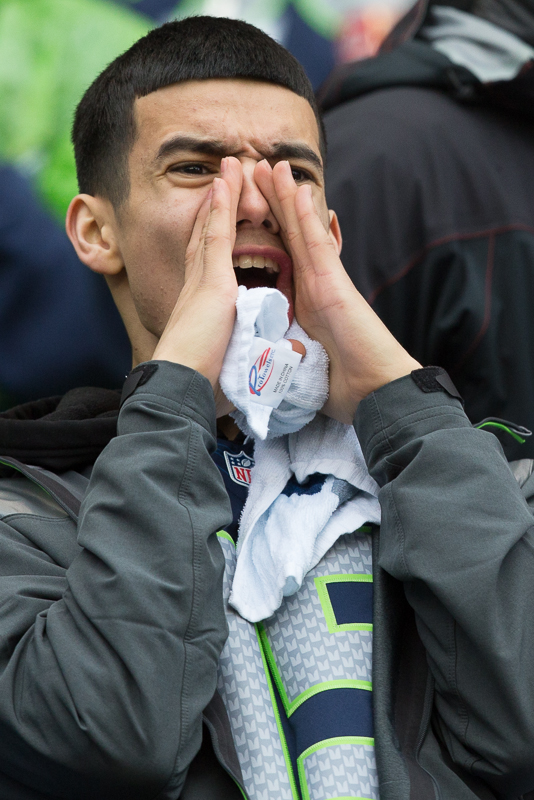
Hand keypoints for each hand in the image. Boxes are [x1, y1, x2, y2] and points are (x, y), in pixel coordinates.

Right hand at [153, 157, 241, 405]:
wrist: (182, 385)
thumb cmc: (201, 383)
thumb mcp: (228, 363)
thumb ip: (249, 356)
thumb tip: (278, 362)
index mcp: (202, 307)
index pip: (209, 266)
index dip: (213, 241)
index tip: (219, 221)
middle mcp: (198, 287)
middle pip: (207, 239)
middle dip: (215, 210)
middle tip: (222, 182)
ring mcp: (203, 281)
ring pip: (213, 229)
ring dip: (221, 197)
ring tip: (228, 167)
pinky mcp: (211, 281)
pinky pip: (216, 234)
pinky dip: (220, 207)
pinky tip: (225, 182)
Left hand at [255, 159, 420, 423]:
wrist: (372, 391)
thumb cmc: (341, 382)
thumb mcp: (302, 358)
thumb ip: (288, 345)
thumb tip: (272, 351)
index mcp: (303, 301)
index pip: (281, 257)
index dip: (265, 230)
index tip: (247, 207)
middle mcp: (314, 285)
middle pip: (289, 237)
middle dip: (273, 204)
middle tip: (256, 171)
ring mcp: (327, 282)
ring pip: (302, 233)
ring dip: (288, 197)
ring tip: (273, 166)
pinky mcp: (336, 286)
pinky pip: (317, 246)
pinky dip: (307, 218)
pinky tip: (299, 190)